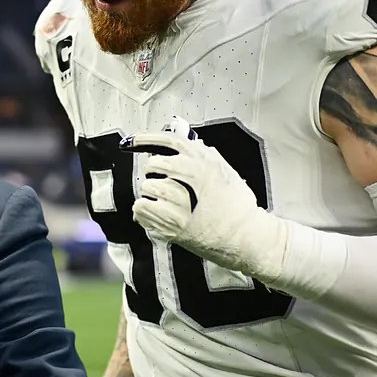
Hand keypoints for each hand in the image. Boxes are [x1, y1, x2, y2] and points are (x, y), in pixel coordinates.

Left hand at [129, 130, 283, 279]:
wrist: (245, 238)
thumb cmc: (237, 207)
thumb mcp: (225, 172)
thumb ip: (203, 155)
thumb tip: (183, 138)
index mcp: (204, 162)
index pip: (169, 141)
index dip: (146, 138)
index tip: (132, 140)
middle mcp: (192, 179)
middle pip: (153, 164)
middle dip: (154, 172)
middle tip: (163, 182)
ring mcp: (180, 202)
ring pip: (146, 187)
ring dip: (151, 194)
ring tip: (166, 203)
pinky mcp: (171, 223)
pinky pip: (141, 208)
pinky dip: (145, 212)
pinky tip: (158, 215)